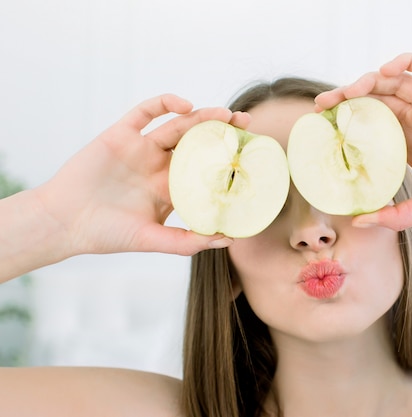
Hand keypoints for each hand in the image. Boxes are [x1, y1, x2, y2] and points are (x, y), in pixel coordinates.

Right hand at [35, 94, 249, 255]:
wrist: (64, 223)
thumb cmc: (108, 234)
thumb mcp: (154, 240)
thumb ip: (189, 241)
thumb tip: (229, 239)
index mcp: (171, 187)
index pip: (206, 169)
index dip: (228, 160)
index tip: (251, 156)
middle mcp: (159, 165)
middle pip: (197, 142)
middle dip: (222, 131)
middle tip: (246, 123)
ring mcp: (141, 148)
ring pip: (177, 126)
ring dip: (201, 116)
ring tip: (224, 114)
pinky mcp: (120, 134)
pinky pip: (145, 112)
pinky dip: (164, 103)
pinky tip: (184, 105)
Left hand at [316, 53, 411, 229]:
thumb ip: (394, 216)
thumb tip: (357, 221)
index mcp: (409, 143)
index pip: (370, 125)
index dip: (346, 122)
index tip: (323, 127)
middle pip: (376, 99)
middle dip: (347, 98)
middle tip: (324, 106)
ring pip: (396, 80)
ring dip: (370, 79)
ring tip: (349, 91)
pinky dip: (407, 61)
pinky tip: (388, 71)